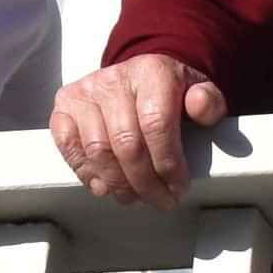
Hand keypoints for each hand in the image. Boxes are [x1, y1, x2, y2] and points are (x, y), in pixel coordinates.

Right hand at [49, 55, 230, 207]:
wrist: (138, 78)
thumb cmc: (168, 94)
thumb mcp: (197, 92)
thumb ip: (208, 100)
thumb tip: (200, 106)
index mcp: (152, 71)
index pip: (156, 124)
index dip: (168, 164)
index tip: (179, 187)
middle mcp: (114, 79)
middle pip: (126, 144)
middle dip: (146, 182)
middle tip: (161, 200)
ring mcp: (85, 92)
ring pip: (98, 151)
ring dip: (119, 184)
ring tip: (136, 197)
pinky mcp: (63, 106)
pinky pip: (68, 146)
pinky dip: (87, 173)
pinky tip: (106, 186)